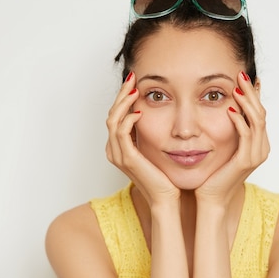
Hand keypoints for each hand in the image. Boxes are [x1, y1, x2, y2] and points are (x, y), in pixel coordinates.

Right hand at [105, 72, 179, 205]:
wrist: (167, 199)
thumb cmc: (165, 178)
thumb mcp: (156, 150)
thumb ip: (151, 134)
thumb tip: (156, 115)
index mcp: (119, 148)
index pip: (116, 116)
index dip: (123, 98)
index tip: (135, 82)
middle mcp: (114, 151)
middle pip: (111, 114)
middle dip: (121, 94)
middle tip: (132, 78)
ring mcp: (119, 155)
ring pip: (113, 120)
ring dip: (123, 102)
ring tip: (135, 89)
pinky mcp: (127, 159)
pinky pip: (121, 132)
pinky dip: (128, 118)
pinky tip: (139, 110)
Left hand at [195, 71, 269, 205]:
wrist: (211, 199)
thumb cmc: (213, 174)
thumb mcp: (223, 147)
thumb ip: (229, 130)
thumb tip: (225, 108)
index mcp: (258, 144)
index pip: (259, 112)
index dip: (254, 94)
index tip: (247, 77)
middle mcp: (261, 148)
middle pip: (261, 112)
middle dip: (251, 92)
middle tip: (241, 73)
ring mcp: (255, 155)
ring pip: (257, 121)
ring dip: (247, 102)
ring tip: (237, 87)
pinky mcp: (245, 161)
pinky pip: (246, 135)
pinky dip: (239, 120)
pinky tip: (230, 108)